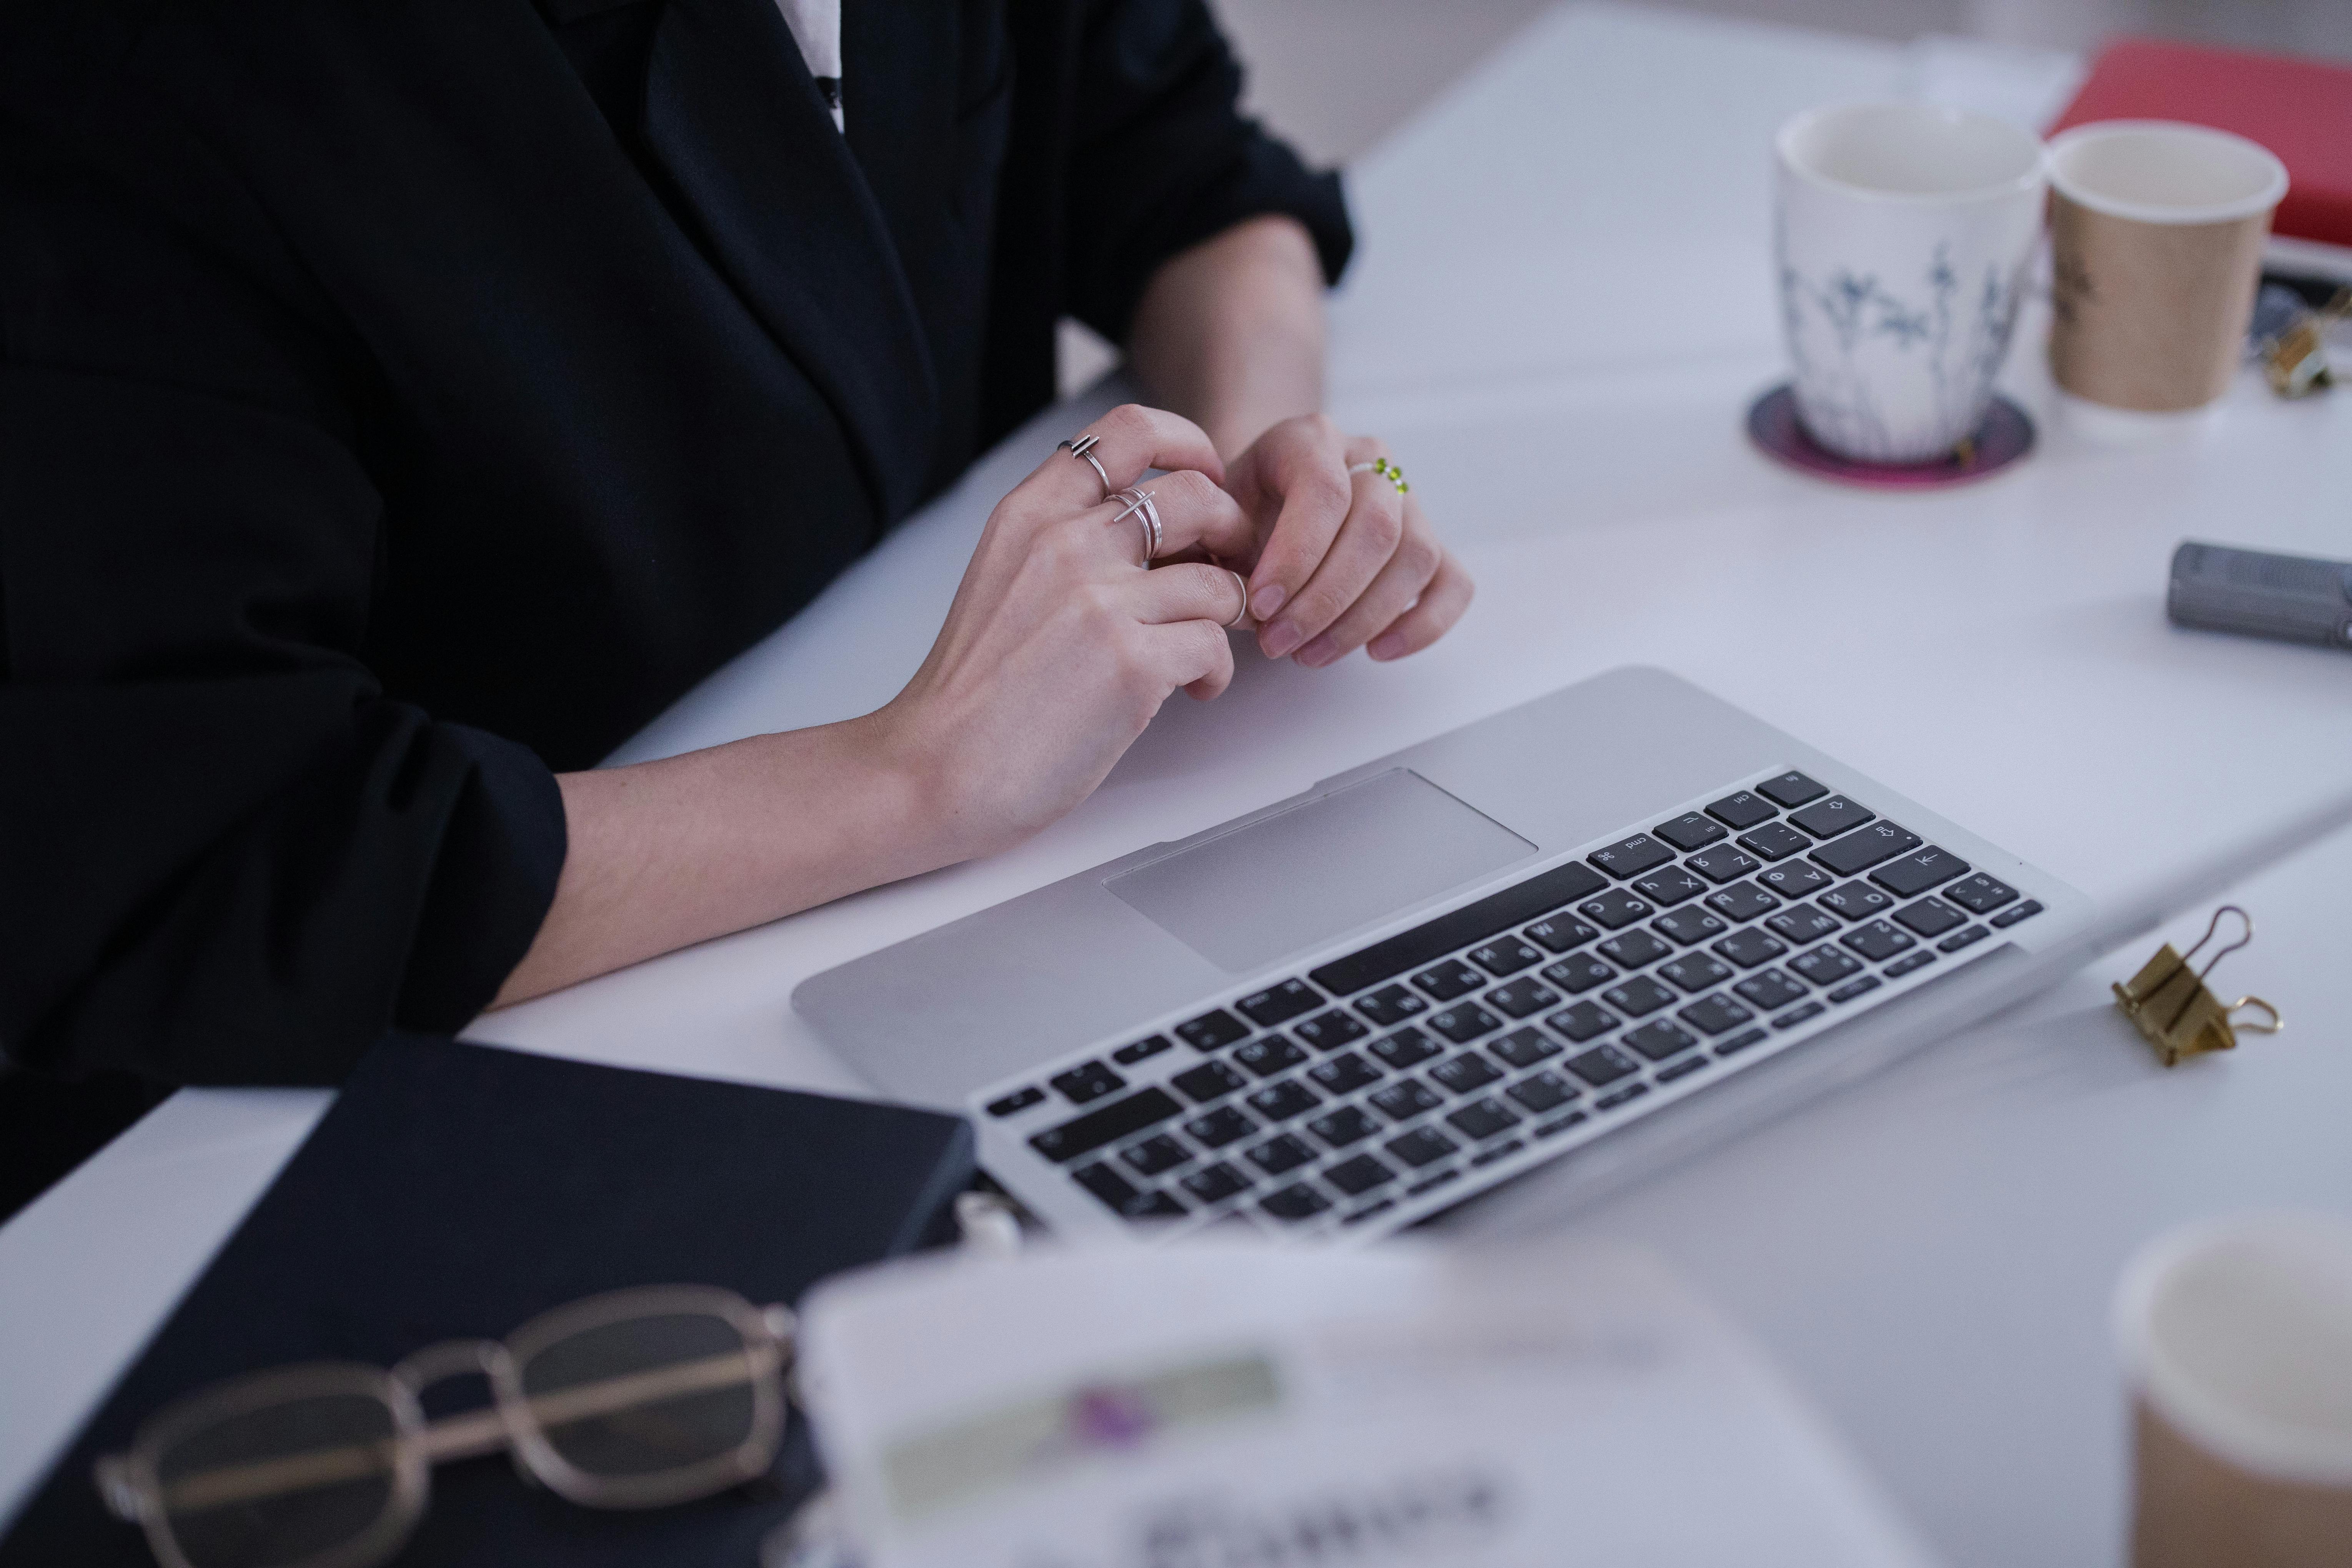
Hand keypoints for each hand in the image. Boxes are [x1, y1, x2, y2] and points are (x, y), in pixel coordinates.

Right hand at [863, 404, 1255, 862]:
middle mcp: (1066, 544)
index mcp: (1031, 516)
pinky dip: (1216, 671)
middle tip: (1229, 570)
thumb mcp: (1003, 581)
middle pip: (1195, 495)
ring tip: (1202, 650)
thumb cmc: (971, 693)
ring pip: (1217, 581)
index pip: (1128, 431)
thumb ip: (1064, 542)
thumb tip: (1145, 527)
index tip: (1206, 479)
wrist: (934, 771)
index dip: (1187, 447)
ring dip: (1228, 616)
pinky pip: (1215, 646)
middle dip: (1232, 532)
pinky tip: (1193, 691)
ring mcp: (1100, 602)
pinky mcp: (1131, 665)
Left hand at [1219, 415, 1472, 666]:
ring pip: (1416, 555)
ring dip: (1362, 619)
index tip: (1260, 605)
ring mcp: (1408, 499)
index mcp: (1309, 438)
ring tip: (1309, 655)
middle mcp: (1368, 459)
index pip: (1324, 488)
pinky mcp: (1430, 543)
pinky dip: (1422, 625)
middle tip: (1279, 644)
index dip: (1297, 553)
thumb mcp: (1210, 519)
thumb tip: (1235, 601)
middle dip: (1326, 598)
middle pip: (1376, 525)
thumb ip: (1215, 547)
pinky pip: (1453, 584)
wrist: (1257, 505)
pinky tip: (1376, 651)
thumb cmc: (1231, 516)